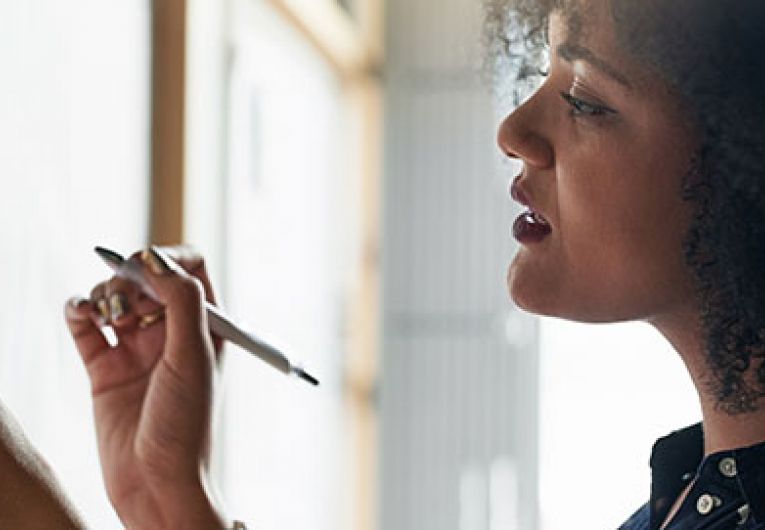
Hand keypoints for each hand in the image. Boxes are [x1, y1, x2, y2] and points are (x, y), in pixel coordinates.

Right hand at [65, 246, 226, 529]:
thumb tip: (156, 258)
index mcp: (203, 325)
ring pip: (113, 297)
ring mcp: (136, 349)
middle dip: (128, 276)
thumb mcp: (194, 356)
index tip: (143, 267)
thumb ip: (181, 301)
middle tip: (122, 300)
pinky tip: (80, 313)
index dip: (165, 258)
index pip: (188, 268)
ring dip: (103, 293)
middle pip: (146, 278)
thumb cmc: (187, 424)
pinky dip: (77, 310)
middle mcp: (171, 333)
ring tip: (107, 318)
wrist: (157, 484)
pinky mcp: (104, 368)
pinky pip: (85, 325)